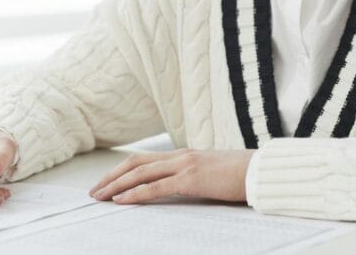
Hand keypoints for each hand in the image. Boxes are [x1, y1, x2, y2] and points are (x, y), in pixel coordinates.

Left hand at [88, 148, 254, 204]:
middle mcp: (179, 156)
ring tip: (100, 196)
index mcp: (183, 154)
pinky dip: (135, 194)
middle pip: (135, 163)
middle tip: (94, 191)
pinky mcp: (190, 180)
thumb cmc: (240, 175)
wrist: (261, 171)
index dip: (122, 170)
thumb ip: (192, 176)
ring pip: (139, 173)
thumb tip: (179, 187)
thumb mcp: (211, 174)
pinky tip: (121, 201)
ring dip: (116, 185)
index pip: (144, 159)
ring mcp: (184, 166)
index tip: (106, 183)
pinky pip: (155, 187)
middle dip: (111, 177)